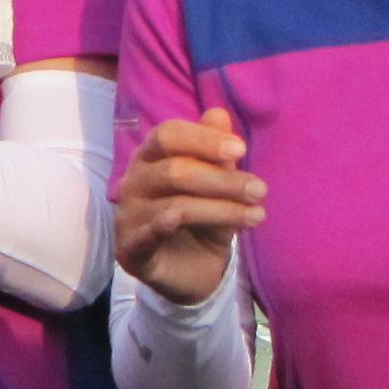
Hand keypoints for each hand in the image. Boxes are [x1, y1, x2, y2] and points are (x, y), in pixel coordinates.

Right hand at [114, 108, 262, 303]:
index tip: (241, 150)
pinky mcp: (130, 251)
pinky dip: (158, 226)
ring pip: (174, 205)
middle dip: (223, 180)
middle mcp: (133, 182)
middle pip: (175, 171)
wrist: (194, 273)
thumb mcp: (218, 185)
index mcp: (150, 158)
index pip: (168, 135)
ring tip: (257, 215)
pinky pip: (144, 237)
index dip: (203, 139)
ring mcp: (128, 217)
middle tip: (260, 190)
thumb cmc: (205, 220)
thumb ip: (216, 154)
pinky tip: (177, 220)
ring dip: (220, 209)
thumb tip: (219, 115)